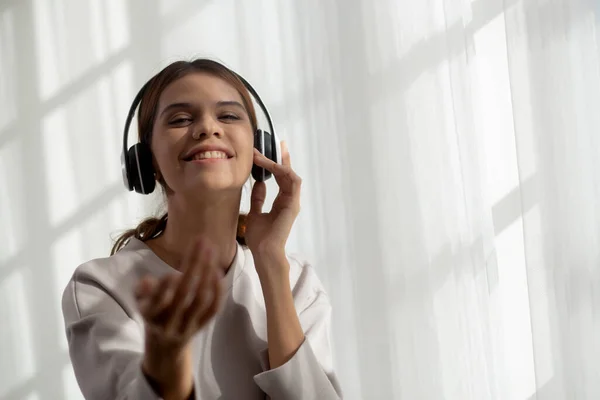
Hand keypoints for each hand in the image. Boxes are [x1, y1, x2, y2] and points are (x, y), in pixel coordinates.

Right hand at [135, 238, 221, 347]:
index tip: (173, 270)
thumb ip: (141, 289)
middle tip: (202, 242)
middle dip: (194, 265)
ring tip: (211, 252)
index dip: (165, 287)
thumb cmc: (153, 311)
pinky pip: (213, 309)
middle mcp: (169, 322)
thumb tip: (148, 281)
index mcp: (150, 314)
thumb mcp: (140, 302)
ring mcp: (187, 325)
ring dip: (207, 273)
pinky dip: (217, 290)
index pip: (157, 301)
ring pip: (200, 300)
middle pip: (184, 294)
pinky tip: (217, 271)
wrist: (165, 344)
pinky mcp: (202, 326)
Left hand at [245, 141, 301, 258]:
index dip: (276, 163)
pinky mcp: (293, 203)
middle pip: (287, 173)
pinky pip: (292, 182)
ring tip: (264, 154)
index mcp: (282, 201)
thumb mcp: (254, 212)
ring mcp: (293, 201)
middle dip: (280, 157)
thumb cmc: (260, 237)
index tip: (268, 151)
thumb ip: (258, 198)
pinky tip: (273, 165)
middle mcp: (289, 199)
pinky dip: (284, 171)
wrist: (264, 251)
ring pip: (290, 175)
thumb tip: (258, 182)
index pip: (281, 177)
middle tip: (276, 142)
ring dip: (278, 163)